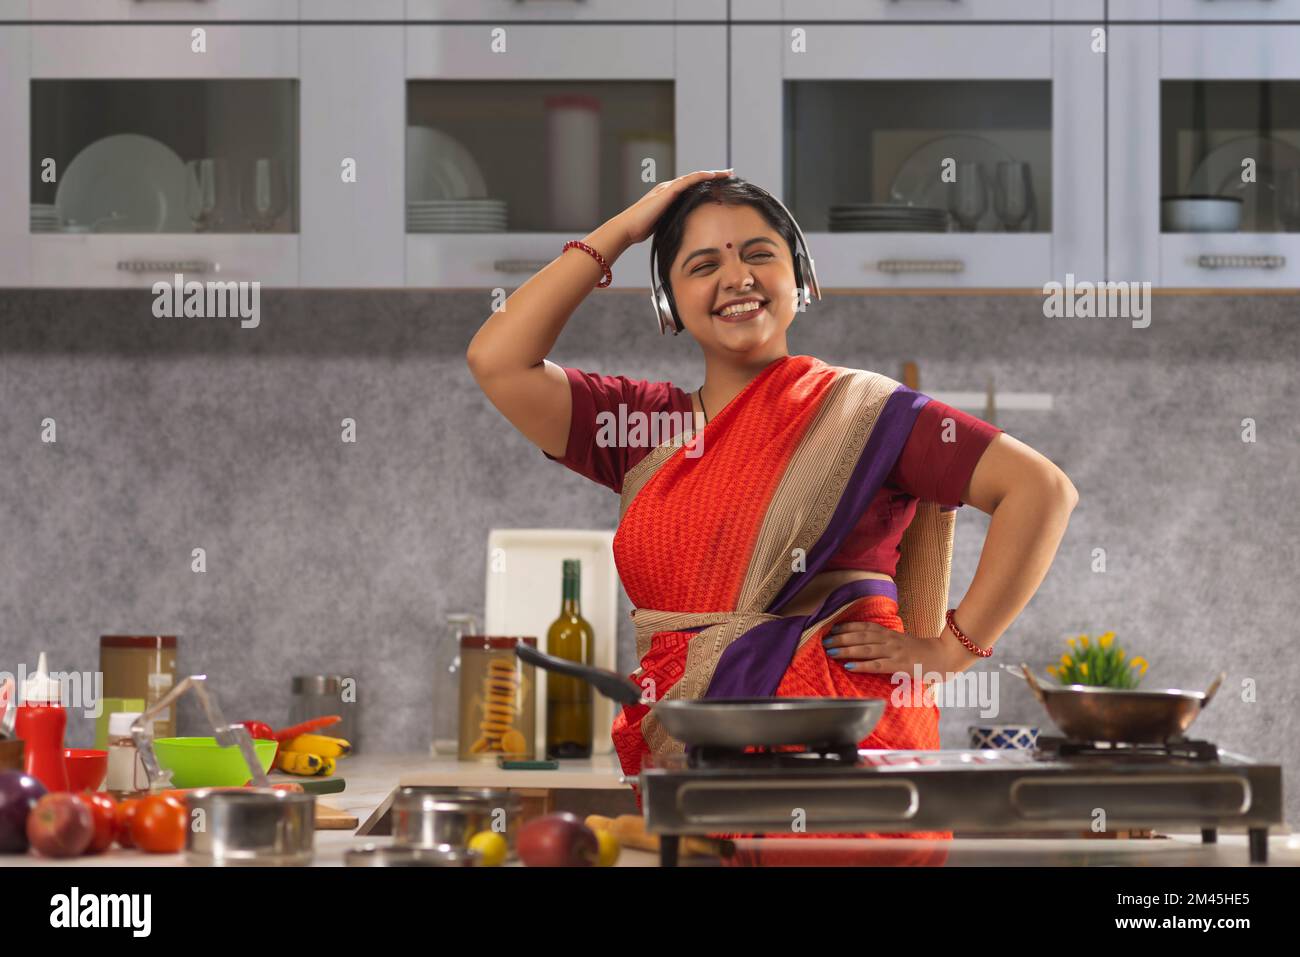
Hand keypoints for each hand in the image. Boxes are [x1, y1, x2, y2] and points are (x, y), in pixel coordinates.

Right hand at [614, 168, 734, 246]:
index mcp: (669, 195)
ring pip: (694, 177)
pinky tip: (713, 176)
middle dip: (714, 176)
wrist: (628, 228)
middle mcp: (669, 188)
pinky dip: (701, 177)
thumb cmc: (641, 230)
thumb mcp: (664, 224)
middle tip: (730, 174)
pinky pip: (688, 181)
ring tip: (728, 173)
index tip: (721, 185)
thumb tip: (687, 231)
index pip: (692, 187)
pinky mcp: (667, 191)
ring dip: (712, 174)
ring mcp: (668, 188)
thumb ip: (674, 222)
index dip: (707, 184)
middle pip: (696, 179)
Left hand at [821, 621, 972, 681]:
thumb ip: (883, 640)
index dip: (846, 627)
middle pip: (860, 636)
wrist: (942, 657)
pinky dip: (862, 665)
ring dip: (846, 649)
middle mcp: (889, 640)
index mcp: (889, 633)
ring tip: (830, 651)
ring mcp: (894, 652)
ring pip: (866, 649)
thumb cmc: (919, 652)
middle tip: (825, 640)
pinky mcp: (898, 666)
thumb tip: (863, 642)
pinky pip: (877, 665)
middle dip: (841, 638)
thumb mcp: (899, 641)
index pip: (864, 627)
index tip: (831, 628)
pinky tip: (848, 666)